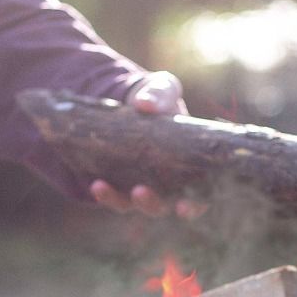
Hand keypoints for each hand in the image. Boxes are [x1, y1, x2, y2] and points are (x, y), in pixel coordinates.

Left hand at [88, 72, 207, 218]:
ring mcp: (145, 187)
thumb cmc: (160, 99)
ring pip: (136, 205)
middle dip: (152, 204)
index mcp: (192, 166)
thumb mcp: (163, 89)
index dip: (195, 206)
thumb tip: (144, 104)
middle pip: (165, 206)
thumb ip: (160, 93)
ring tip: (102, 187)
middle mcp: (170, 184)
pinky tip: (95, 185)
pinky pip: (115, 197)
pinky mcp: (122, 185)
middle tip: (141, 193)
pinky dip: (105, 194)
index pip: (200, 196)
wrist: (131, 104)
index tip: (185, 206)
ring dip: (121, 200)